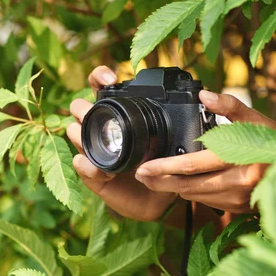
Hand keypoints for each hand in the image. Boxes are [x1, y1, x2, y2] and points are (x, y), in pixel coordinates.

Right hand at [67, 66, 176, 220]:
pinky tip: (106, 173)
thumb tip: (202, 99)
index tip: (111, 79)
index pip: (100, 85)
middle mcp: (102, 127)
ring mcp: (94, 148)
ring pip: (73, 131)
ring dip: (84, 136)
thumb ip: (180, 122)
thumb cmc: (165, 163)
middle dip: (83, 108)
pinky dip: (89, 166)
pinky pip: (80, 163)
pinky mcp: (92, 172)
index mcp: (119, 112)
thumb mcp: (174, 140)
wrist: (160, 199)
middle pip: (78, 106)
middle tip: (98, 115)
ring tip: (107, 148)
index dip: (100, 76)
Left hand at [134, 90, 275, 212]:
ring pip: (194, 196)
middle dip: (159, 183)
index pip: (190, 166)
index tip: (143, 168)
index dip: (163, 168)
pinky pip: (207, 202)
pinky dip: (192, 192)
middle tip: (140, 176)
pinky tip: (183, 184)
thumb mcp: (257, 120)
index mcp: (237, 159)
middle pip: (186, 187)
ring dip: (174, 188)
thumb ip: (230, 106)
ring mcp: (236, 199)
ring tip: (155, 178)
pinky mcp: (239, 209)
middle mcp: (235, 183)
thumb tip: (204, 95)